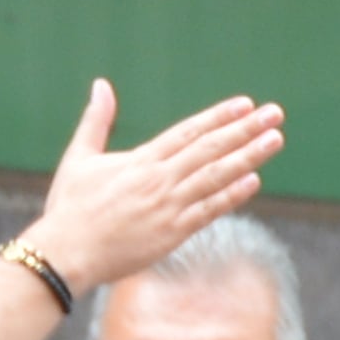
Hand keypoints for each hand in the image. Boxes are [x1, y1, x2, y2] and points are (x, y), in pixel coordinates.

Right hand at [30, 83, 287, 301]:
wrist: (64, 255)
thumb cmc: (68, 208)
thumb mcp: (79, 158)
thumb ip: (96, 121)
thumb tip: (101, 85)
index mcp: (140, 160)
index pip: (188, 131)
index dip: (219, 116)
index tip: (245, 104)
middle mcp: (159, 179)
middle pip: (210, 148)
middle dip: (245, 129)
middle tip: (274, 114)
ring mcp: (167, 207)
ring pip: (215, 176)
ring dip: (248, 157)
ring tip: (274, 140)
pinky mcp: (170, 234)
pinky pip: (208, 211)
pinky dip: (231, 196)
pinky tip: (253, 181)